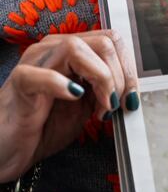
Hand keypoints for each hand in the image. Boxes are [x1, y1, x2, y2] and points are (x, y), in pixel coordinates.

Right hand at [0, 30, 137, 182]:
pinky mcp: (19, 81)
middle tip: (116, 105)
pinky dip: (61, 84)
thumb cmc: (44, 126)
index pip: (112, 40)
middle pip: (102, 42)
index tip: (131, 97)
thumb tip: (131, 89)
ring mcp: (35, 61)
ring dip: (100, 78)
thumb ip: (104, 91)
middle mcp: (54, 48)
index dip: (128, 68)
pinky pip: (40, 73)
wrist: (9, 151)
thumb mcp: (85, 107)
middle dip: (119, 75)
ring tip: (101, 107)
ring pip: (76, 48)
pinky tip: (74, 97)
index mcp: (72, 50)